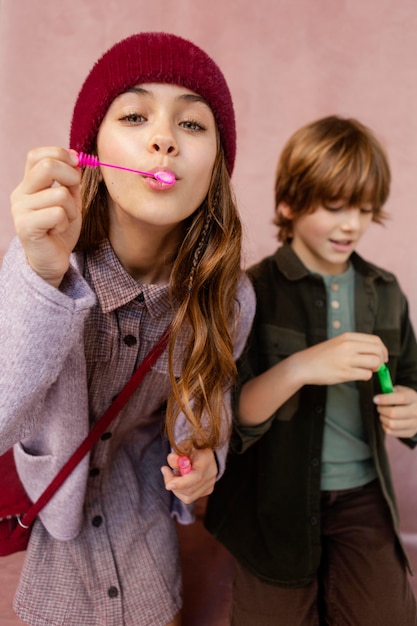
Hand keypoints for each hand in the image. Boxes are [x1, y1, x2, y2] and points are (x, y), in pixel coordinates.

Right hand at [11, 147, 81, 286]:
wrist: (53, 260)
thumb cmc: (60, 229)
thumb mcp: (69, 200)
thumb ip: (71, 180)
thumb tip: (76, 157)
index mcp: (28, 184)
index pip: (37, 155)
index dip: (60, 154)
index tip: (77, 164)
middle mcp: (20, 194)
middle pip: (47, 166)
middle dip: (71, 176)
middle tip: (74, 193)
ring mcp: (20, 210)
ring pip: (59, 194)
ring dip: (71, 209)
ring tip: (64, 220)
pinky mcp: (25, 226)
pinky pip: (57, 213)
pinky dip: (65, 222)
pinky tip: (57, 230)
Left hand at [160, 448, 217, 503]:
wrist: (204, 453)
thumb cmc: (192, 448)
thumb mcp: (184, 446)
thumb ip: (178, 453)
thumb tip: (171, 459)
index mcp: (206, 460)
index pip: (196, 477)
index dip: (181, 483)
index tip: (168, 485)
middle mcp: (210, 475)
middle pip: (189, 490)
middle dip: (173, 483)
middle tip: (165, 470)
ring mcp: (210, 485)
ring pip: (188, 497)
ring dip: (176, 488)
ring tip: (175, 473)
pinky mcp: (207, 491)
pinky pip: (189, 497)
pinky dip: (180, 490)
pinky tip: (180, 479)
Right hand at [295, 332, 387, 385]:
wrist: (303, 365)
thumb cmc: (320, 355)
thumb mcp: (337, 342)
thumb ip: (355, 344)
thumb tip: (375, 352)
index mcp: (347, 337)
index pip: (375, 340)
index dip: (383, 349)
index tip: (382, 356)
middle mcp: (348, 346)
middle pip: (378, 351)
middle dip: (381, 360)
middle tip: (377, 366)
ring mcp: (347, 360)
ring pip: (375, 363)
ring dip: (375, 369)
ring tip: (366, 370)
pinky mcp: (345, 373)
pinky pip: (366, 375)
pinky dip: (366, 376)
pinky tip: (357, 375)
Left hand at [374, 385, 416, 437]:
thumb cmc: (405, 399)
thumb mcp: (400, 390)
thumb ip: (390, 391)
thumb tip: (379, 396)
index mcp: (413, 398)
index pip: (400, 398)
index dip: (385, 399)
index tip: (375, 399)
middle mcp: (416, 411)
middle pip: (393, 413)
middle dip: (382, 409)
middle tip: (379, 407)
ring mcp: (414, 424)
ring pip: (391, 424)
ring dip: (383, 418)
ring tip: (383, 413)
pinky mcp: (409, 433)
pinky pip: (391, 432)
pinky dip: (385, 426)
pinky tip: (387, 420)